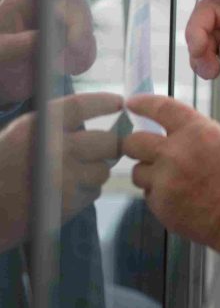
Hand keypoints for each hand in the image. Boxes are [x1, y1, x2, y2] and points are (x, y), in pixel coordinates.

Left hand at [0, 0, 96, 103]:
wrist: (3, 84)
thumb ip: (15, 45)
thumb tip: (42, 39)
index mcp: (21, 2)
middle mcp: (45, 9)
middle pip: (74, 5)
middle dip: (79, 25)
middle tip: (75, 47)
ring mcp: (59, 28)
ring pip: (85, 27)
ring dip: (83, 47)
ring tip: (67, 66)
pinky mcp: (69, 48)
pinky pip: (88, 47)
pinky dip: (84, 59)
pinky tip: (71, 69)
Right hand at [0, 91, 122, 251]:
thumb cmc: (0, 168)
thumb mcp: (18, 135)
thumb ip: (51, 125)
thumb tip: (90, 123)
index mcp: (38, 126)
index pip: (82, 106)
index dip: (104, 102)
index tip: (119, 103)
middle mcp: (55, 149)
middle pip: (106, 141)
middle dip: (110, 144)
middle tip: (107, 147)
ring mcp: (64, 179)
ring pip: (103, 170)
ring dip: (96, 171)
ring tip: (75, 174)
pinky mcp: (68, 205)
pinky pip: (93, 193)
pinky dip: (86, 192)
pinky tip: (66, 193)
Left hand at [123, 94, 219, 254]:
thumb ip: (193, 135)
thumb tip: (169, 135)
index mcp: (195, 130)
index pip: (159, 108)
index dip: (142, 104)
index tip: (132, 104)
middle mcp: (174, 151)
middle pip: (134, 142)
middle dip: (135, 146)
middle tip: (143, 151)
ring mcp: (164, 180)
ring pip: (138, 172)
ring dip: (149, 175)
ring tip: (172, 183)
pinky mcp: (160, 205)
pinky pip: (149, 196)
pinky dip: (160, 197)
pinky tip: (181, 200)